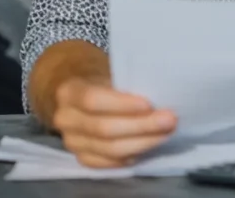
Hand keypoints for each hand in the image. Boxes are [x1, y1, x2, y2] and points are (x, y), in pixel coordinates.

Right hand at [51, 76, 175, 167]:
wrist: (84, 96)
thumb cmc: (105, 79)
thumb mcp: (111, 72)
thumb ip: (128, 82)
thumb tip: (161, 93)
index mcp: (69, 92)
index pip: (93, 100)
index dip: (122, 104)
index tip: (149, 104)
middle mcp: (65, 119)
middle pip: (104, 129)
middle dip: (141, 126)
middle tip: (169, 120)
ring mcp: (72, 142)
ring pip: (109, 149)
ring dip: (142, 142)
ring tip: (166, 133)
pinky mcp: (82, 158)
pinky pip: (108, 163)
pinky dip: (130, 156)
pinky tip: (149, 147)